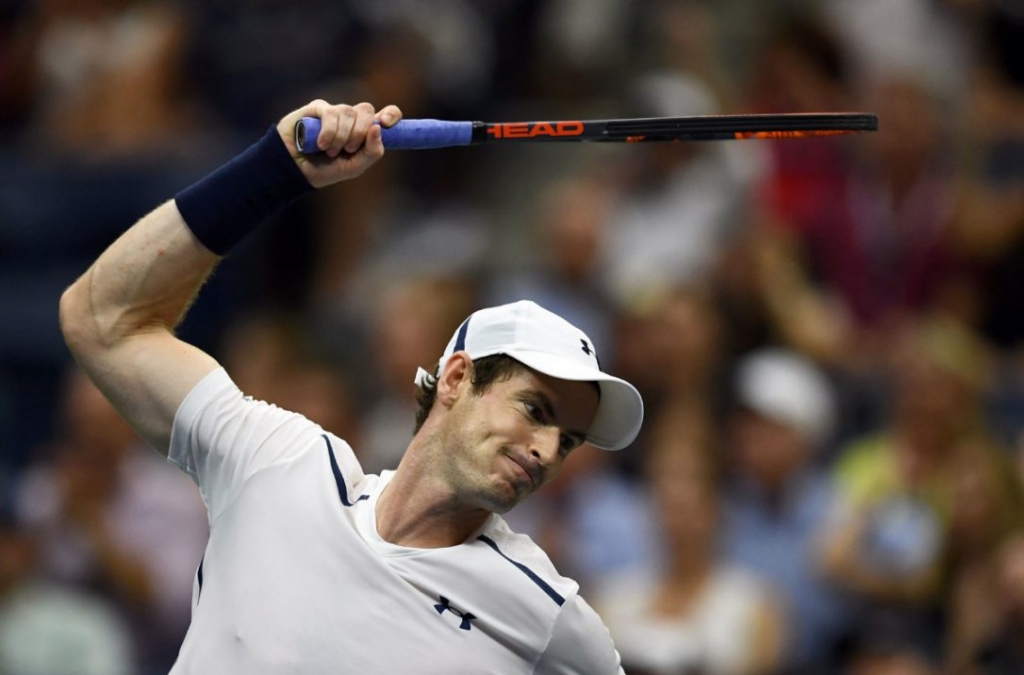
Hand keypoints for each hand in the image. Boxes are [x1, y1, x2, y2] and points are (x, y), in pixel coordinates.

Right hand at [276, 100, 402, 188]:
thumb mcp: (354, 167)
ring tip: (329, 151)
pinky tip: (320, 144)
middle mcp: (351, 119)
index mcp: (364, 131)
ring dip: (341, 136)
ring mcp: (334, 112)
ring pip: (348, 112)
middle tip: (349, 149)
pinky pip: (330, 113)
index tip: (387, 123)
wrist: (296, 171)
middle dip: (359, 132)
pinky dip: (329, 132)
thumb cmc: (325, 170)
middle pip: (366, 109)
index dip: (391, 114)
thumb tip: (378, 128)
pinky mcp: (316, 109)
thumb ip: (371, 153)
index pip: (385, 114)